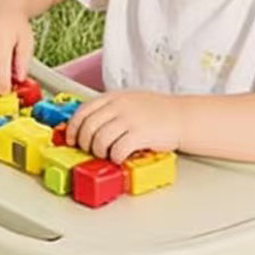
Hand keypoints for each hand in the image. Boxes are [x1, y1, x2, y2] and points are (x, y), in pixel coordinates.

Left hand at [65, 90, 182, 162]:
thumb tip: (86, 126)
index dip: (73, 128)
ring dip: (99, 152)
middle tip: (90, 151)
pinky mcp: (141, 134)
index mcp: (113, 97)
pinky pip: (118, 150)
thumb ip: (109, 110)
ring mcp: (130, 119)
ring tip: (106, 155)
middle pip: (88, 127)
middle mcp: (119, 106)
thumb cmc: (156, 112)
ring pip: (100, 139)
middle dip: (84, 143)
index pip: (83, 111)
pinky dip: (115, 157)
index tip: (72, 140)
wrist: (182, 116)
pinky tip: (119, 158)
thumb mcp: (128, 101)